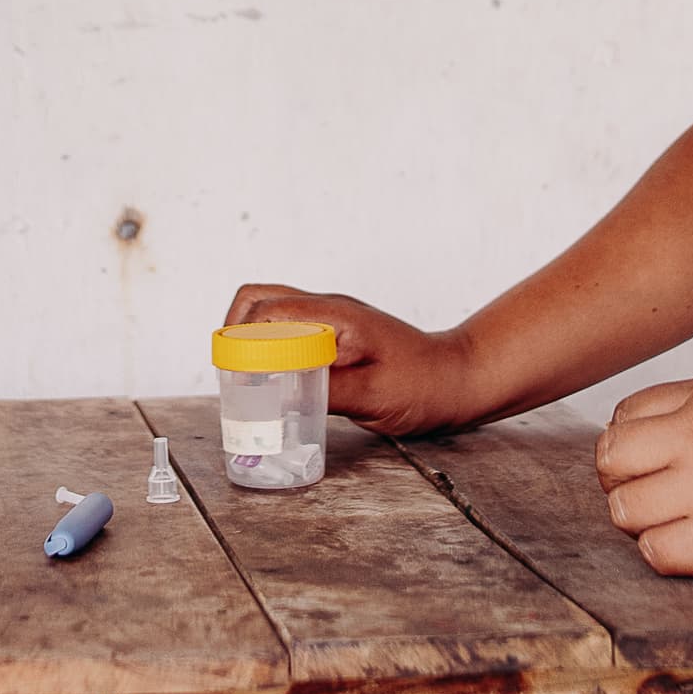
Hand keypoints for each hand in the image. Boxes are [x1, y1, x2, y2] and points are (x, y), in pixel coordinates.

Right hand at [220, 285, 486, 436]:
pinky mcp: (336, 335)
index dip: (240, 338)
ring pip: (272, 310)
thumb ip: (326, 391)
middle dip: (235, 332)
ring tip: (250, 378)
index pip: (267, 309)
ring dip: (252, 338)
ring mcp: (332, 319)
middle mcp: (329, 309)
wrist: (458, 379)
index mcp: (335, 316)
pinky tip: (278, 380)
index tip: (235, 375)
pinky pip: (291, 330)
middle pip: (260, 298)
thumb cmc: (424, 386)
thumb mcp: (374, 395)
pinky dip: (271, 348)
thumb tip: (277, 394)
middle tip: (234, 374)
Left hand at [595, 375, 692, 585]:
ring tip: (682, 524)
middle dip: (624, 483)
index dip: (631, 446)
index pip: (624, 415)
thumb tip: (627, 436)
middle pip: (610, 461)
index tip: (651, 465)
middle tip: (656, 498)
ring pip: (624, 511)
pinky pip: (653, 552)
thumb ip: (691, 411)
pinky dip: (669, 556)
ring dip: (645, 524)